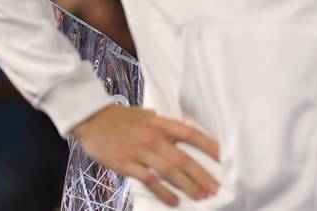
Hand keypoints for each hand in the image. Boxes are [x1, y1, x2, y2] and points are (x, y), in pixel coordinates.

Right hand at [70, 105, 220, 207]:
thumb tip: (181, 131)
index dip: (210, 146)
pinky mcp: (127, 165)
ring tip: (202, 196)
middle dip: (202, 175)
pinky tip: (174, 202)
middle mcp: (155, 138)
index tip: (224, 157)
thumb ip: (164, 124)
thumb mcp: (146, 115)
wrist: (92, 120)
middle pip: (184, 159)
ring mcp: (141, 152)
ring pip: (170, 172)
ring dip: (188, 186)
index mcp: (162, 124)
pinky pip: (150, 181)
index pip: (192, 135)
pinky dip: (164, 193)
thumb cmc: (121, 118)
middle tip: (216, 187)